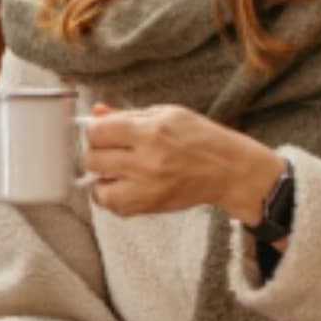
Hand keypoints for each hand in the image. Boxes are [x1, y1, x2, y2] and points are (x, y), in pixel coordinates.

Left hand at [81, 104, 284, 222]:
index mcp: (151, 131)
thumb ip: (127, 114)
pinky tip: (125, 185)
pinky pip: (112, 207)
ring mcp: (147, 187)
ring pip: (96, 188)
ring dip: (101, 178)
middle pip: (92, 159)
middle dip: (96, 153)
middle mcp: (147, 161)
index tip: (103, 132)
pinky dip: (112, 197)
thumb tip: (95, 113)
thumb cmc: (200, 138)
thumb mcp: (167, 114)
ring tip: (116, 171)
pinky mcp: (149, 206)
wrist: (228, 170)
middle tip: (110, 151)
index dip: (95, 131)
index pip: (97, 132)